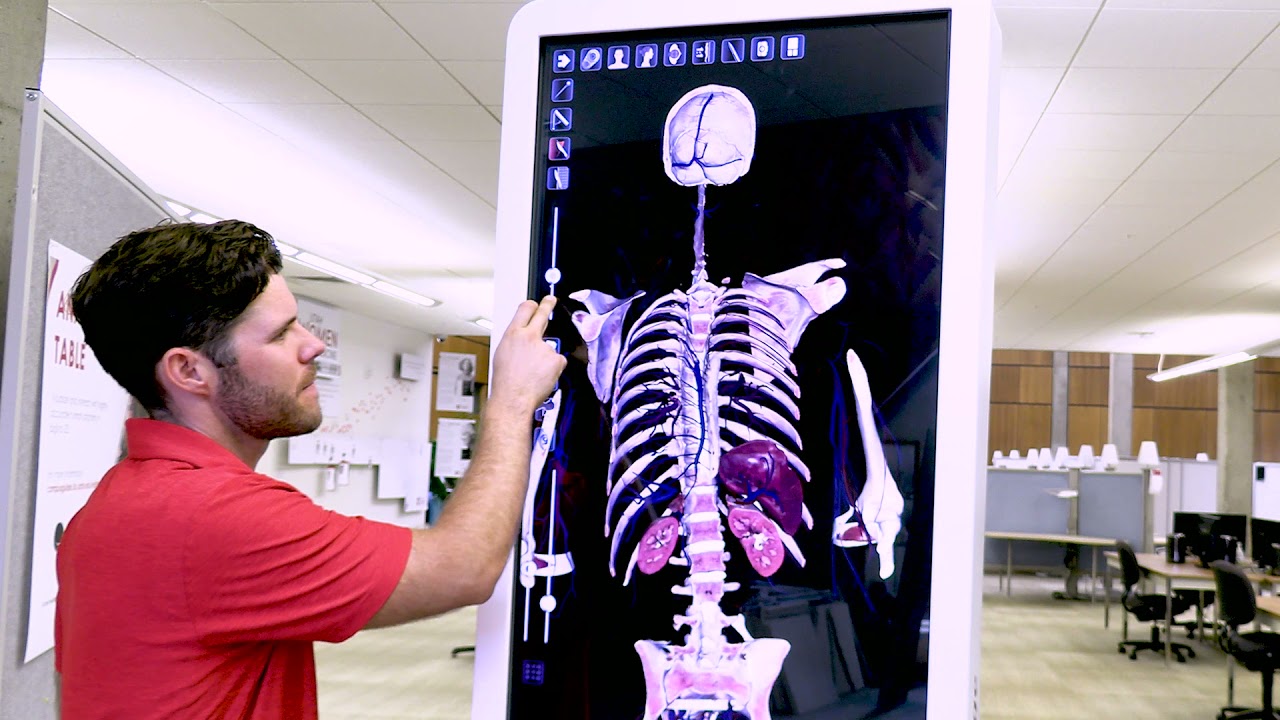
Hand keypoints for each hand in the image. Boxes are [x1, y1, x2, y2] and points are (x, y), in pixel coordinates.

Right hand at [489, 296, 566, 412]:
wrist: (513, 399)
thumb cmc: (506, 382)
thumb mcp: (502, 354)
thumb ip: (515, 342)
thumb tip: (522, 340)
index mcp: (512, 335)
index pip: (524, 311)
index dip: (532, 305)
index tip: (536, 302)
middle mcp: (529, 337)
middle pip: (542, 314)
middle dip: (547, 305)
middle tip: (550, 300)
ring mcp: (544, 347)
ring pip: (550, 348)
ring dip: (545, 359)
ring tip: (534, 373)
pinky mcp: (556, 358)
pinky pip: (558, 362)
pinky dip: (553, 369)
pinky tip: (542, 377)